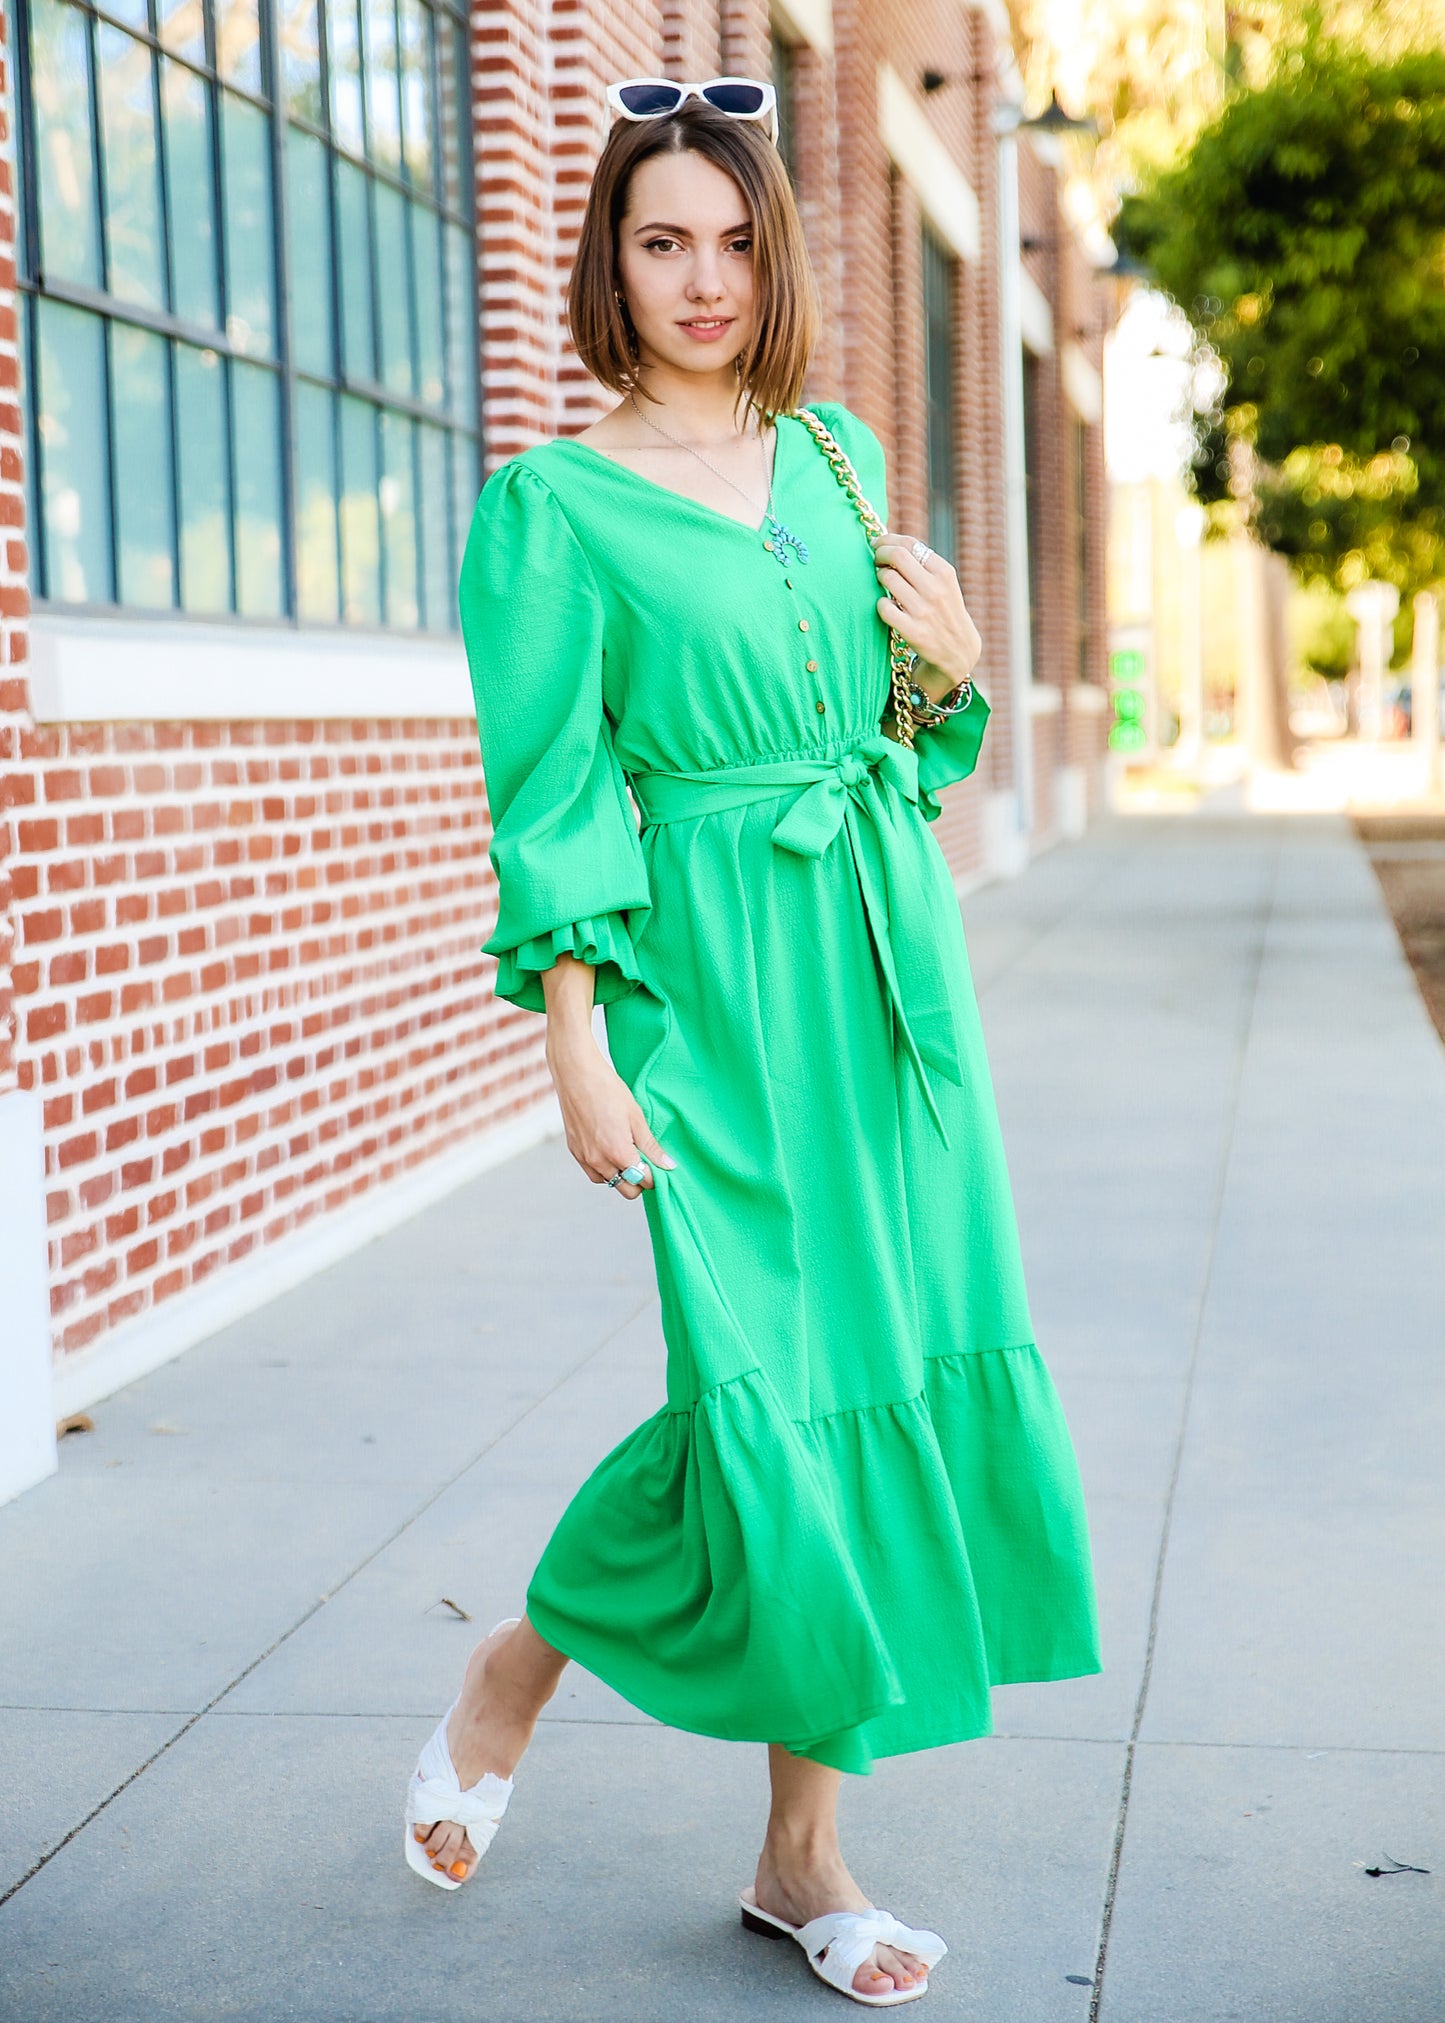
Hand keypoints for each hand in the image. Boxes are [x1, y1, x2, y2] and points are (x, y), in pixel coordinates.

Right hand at [546, 1027, 676, 1200]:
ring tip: (626, 1151)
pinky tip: (609, 1148)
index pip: (643, 1181)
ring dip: (620, 1174)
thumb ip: (651, 1145)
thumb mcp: (636, 1117)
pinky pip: (592, 1172)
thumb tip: (668, 1165)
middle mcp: (599, 1161)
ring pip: (608, 1182)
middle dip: (639, 1180)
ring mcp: (584, 1158)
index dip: (655, 1175)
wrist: (576, 1074)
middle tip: (645, 1160)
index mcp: (618, 1153)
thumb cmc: (608, 1090)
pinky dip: (604, 1168)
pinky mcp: (574, 1151)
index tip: (659, 1164)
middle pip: (626, 1190)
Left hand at [870, 532, 981, 695]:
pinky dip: (880, 604)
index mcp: (944, 573)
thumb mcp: (945, 584)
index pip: (910, 544)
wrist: (958, 652)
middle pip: (897, 556)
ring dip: (878, 577)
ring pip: (888, 579)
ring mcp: (924, 611)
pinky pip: (884, 608)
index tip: (879, 543)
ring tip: (882, 582)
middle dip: (879, 553)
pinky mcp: (913, 631)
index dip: (888, 540)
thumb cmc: (944, 612)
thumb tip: (891, 543)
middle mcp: (936, 589)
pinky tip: (887, 606)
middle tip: (875, 559)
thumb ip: (924, 565)